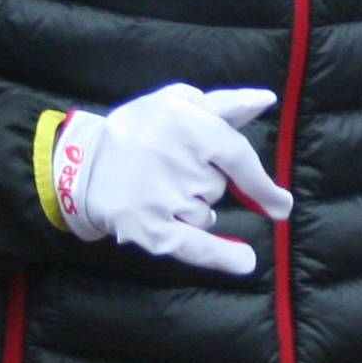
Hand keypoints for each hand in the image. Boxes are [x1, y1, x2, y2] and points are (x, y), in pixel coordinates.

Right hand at [51, 84, 291, 277]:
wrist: (81, 165)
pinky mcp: (149, 228)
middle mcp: (177, 161)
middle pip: (218, 185)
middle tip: (170, 169)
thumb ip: (223, 105)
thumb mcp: (176, 103)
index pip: (236, 155)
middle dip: (205, 181)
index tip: (280, 204)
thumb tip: (265, 100)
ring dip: (193, 207)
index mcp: (186, 124)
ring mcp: (163, 198)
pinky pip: (196, 246)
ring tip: (158, 190)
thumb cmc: (136, 129)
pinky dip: (221, 256)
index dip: (260, 183)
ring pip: (204, 212)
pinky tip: (244, 261)